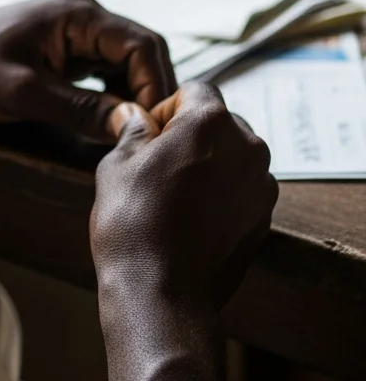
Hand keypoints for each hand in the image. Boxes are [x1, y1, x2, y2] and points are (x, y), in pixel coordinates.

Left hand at [0, 0, 176, 140]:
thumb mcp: (22, 94)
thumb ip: (78, 109)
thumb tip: (131, 124)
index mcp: (78, 14)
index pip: (143, 44)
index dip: (155, 85)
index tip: (154, 126)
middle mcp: (82, 18)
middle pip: (140, 54)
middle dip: (148, 93)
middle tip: (151, 137)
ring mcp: (72, 36)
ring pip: (123, 66)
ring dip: (131, 97)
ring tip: (134, 135)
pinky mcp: (61, 54)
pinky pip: (101, 74)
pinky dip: (111, 99)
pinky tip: (108, 126)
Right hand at [92, 84, 278, 321]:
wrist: (161, 290)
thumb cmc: (133, 224)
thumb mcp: (115, 166)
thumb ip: (133, 132)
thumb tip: (137, 119)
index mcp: (210, 123)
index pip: (194, 90)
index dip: (165, 109)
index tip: (147, 135)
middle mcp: (247, 147)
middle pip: (218, 122)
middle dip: (189, 136)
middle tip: (155, 166)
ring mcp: (261, 184)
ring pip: (232, 156)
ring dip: (207, 165)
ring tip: (171, 197)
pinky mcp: (264, 216)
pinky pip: (240, 189)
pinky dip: (219, 194)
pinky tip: (188, 218)